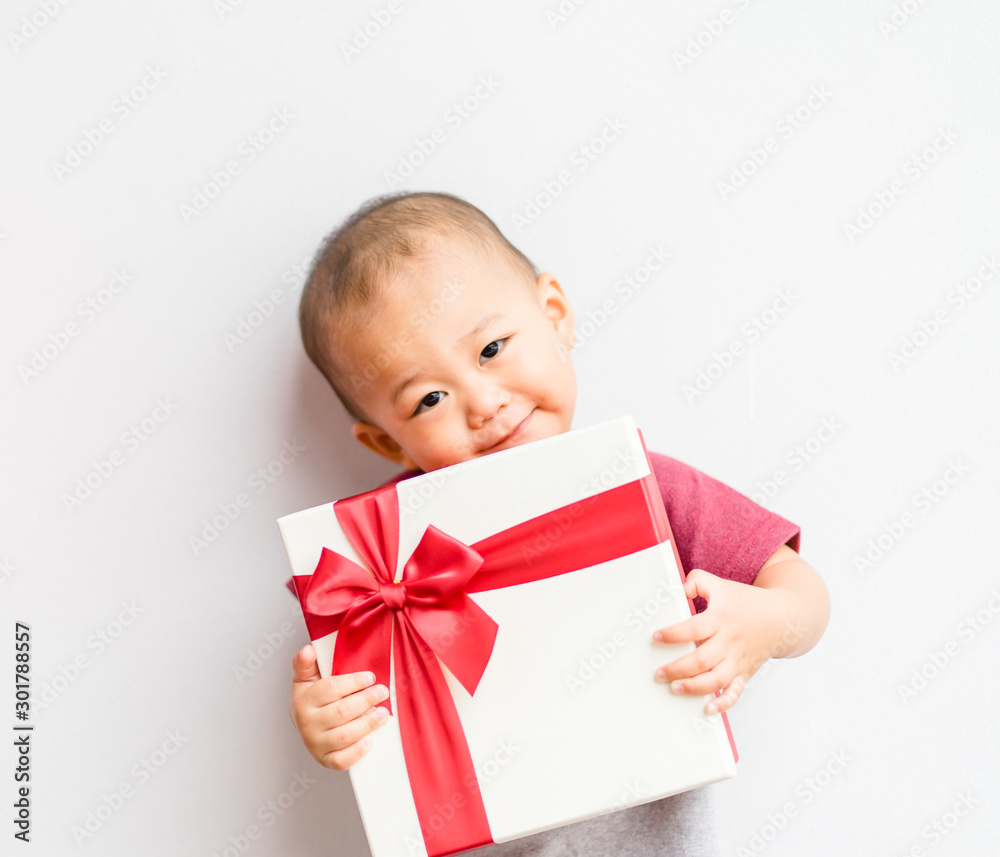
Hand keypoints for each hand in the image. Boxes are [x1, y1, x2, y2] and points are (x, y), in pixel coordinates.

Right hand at [289, 644, 391, 770]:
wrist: (303, 723)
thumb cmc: (310, 698)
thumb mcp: (305, 678)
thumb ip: (306, 663)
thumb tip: (308, 650)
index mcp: (304, 701)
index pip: (331, 690)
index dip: (353, 683)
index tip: (370, 677)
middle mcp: (308, 724)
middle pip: (341, 712)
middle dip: (365, 701)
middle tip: (383, 692)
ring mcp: (316, 743)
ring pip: (344, 736)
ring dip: (366, 724)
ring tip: (382, 714)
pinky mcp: (325, 759)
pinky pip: (341, 760)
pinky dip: (357, 752)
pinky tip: (370, 740)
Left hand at [651, 568, 787, 715]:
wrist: (783, 618)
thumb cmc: (746, 602)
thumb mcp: (720, 585)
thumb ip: (696, 581)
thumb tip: (677, 590)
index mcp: (721, 618)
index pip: (694, 628)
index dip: (673, 634)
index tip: (656, 637)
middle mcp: (729, 642)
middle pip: (701, 659)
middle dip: (677, 668)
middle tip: (658, 672)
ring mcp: (738, 660)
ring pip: (716, 680)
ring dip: (693, 687)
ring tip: (674, 688)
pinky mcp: (744, 673)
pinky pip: (735, 692)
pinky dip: (723, 703)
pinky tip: (708, 709)